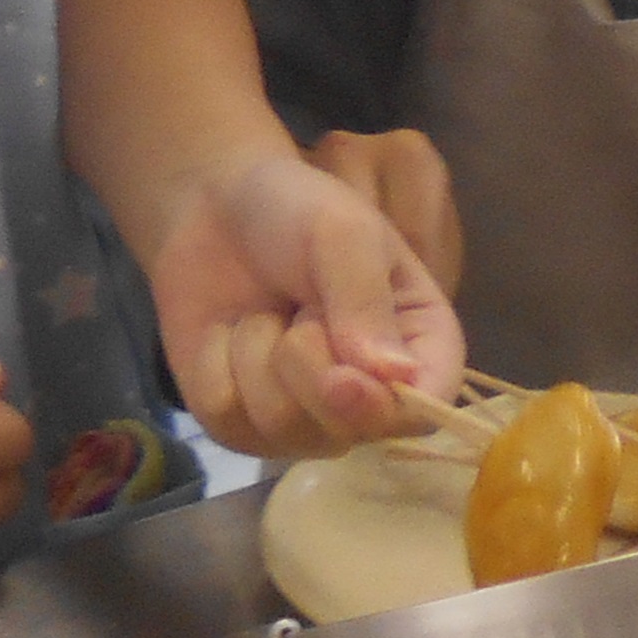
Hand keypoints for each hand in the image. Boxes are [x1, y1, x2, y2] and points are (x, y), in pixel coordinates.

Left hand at [150, 156, 465, 458]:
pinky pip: (228, 420)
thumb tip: (394, 375)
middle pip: (346, 429)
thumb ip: (365, 302)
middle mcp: (368, 398)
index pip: (424, 412)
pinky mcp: (243, 426)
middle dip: (305, 360)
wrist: (213, 208)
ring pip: (281, 427)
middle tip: (299, 305)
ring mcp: (304, 420)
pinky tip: (227, 334)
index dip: (388, 410)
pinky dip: (216, 366)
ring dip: (257, 355)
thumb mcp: (343, 235)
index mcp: (418, 349)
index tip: (343, 378)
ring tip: (265, 313)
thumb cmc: (295, 212)